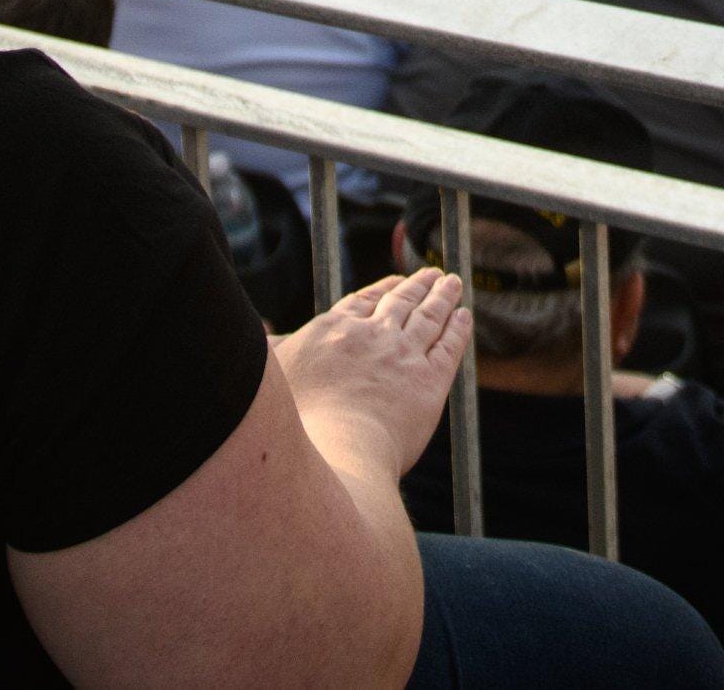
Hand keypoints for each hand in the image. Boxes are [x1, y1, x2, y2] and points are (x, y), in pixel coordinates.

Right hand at [274, 266, 468, 483]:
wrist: (337, 449)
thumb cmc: (298, 421)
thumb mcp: (273, 376)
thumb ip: (271, 351)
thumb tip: (259, 337)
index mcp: (335, 329)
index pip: (364, 301)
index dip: (383, 289)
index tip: (397, 281)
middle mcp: (372, 334)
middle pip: (400, 301)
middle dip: (417, 285)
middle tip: (432, 274)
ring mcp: (403, 355)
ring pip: (429, 316)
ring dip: (442, 297)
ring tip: (452, 283)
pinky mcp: (429, 382)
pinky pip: (449, 346)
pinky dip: (458, 328)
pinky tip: (464, 317)